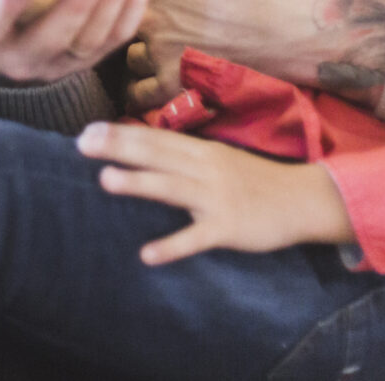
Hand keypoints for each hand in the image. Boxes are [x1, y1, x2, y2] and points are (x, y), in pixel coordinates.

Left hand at [76, 121, 353, 263]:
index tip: (87, 129)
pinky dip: (171, 246)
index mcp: (202, 151)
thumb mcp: (219, 160)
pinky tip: (147, 255)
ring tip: (105, 180)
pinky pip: (195, 238)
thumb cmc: (255, 181)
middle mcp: (206, 169)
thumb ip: (185, 157)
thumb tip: (145, 150)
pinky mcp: (228, 228)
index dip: (121, 133)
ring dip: (138, 183)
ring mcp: (217, 198)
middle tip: (82, 143)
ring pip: (172, 187)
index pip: (155, 137)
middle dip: (119, 147)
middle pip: (157, 155)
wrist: (303, 200)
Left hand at [125, 0, 384, 110]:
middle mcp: (151, 21)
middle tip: (149, 11)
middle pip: (122, 19)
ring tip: (157, 42)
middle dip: (131, 14)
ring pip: (131, 57)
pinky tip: (155, 77)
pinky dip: (143, 88)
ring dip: (138, 50)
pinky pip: (143, 95)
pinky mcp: (182, 86)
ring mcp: (164, 57)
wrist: (302, 23)